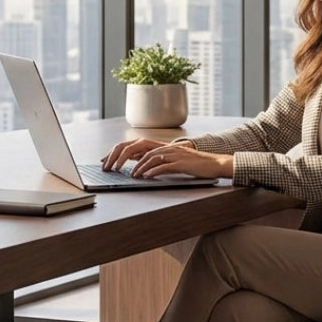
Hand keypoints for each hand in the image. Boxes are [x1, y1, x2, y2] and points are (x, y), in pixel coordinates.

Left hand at [102, 138, 232, 179]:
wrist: (214, 164)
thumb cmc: (193, 165)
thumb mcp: (172, 160)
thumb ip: (156, 160)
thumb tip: (139, 164)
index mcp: (161, 146)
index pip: (134, 144)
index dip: (118, 151)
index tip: (107, 160)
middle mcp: (165, 147)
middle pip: (138, 147)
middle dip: (122, 157)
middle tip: (111, 167)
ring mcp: (174, 154)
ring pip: (150, 157)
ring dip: (138, 166)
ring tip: (130, 175)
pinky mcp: (181, 162)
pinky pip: (164, 165)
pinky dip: (153, 171)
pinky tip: (146, 177)